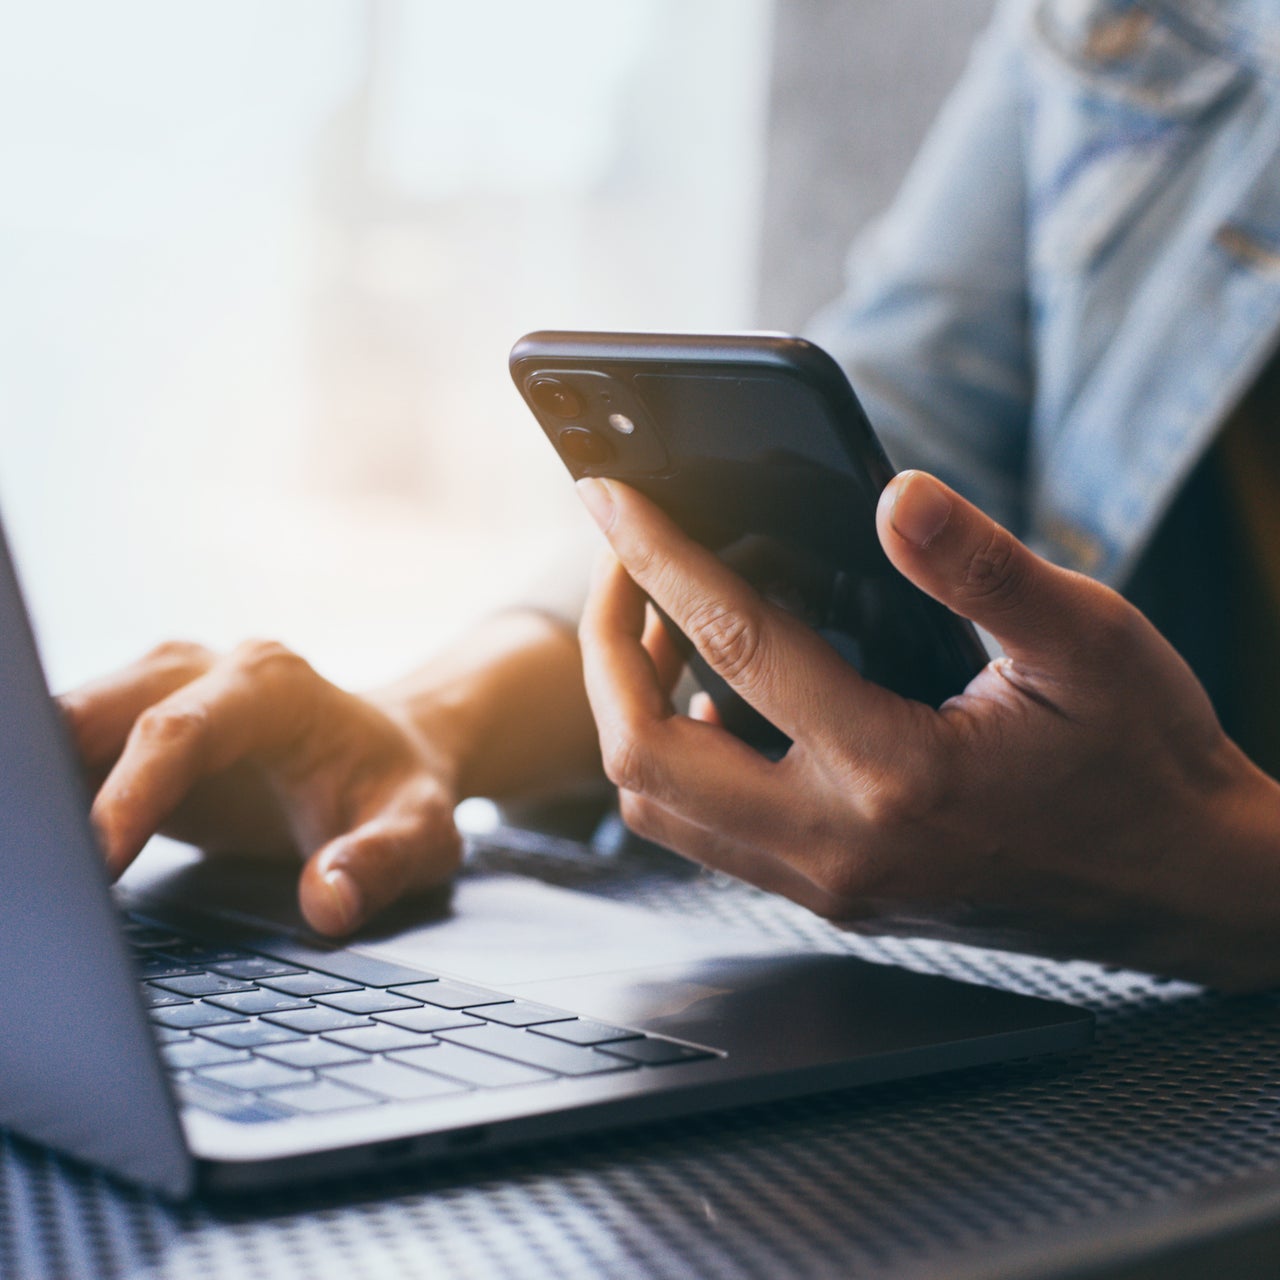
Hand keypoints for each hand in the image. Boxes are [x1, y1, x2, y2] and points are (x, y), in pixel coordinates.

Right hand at [60, 640, 461, 935]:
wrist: (388, 752)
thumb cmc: (397, 788)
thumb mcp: (420, 830)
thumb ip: (381, 863)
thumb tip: (328, 901)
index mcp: (273, 686)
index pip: (182, 730)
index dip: (132, 790)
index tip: (97, 857)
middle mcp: (207, 672)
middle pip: (98, 712)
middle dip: (50, 774)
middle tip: (32, 859)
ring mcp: (163, 693)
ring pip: (66, 724)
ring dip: (39, 781)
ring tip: (30, 858)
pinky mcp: (135, 729)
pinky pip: (68, 751)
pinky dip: (48, 793)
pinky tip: (40, 846)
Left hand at [576, 471, 1279, 988]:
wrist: (1180, 885)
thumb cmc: (1145, 761)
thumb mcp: (1091, 644)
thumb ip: (984, 569)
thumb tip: (897, 495)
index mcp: (897, 773)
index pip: (735, 645)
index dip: (660, 557)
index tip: (610, 496)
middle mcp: (839, 846)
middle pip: (645, 753)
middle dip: (604, 649)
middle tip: (622, 565)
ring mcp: (826, 884)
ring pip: (659, 806)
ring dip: (632, 710)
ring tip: (658, 626)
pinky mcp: (832, 895)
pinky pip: (705, 833)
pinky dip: (678, 761)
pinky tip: (714, 703)